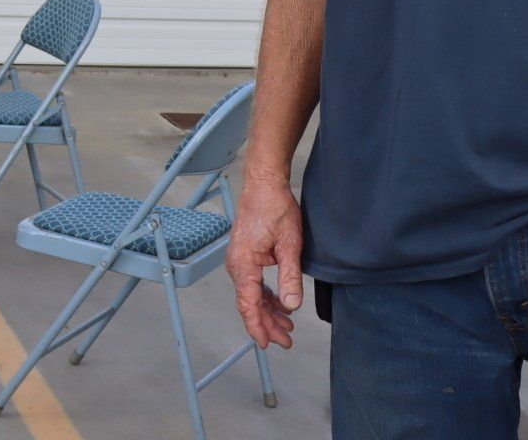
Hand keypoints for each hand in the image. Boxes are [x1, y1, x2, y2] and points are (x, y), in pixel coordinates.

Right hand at [226, 178, 303, 349]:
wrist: (264, 184)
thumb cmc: (275, 208)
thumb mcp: (290, 244)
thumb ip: (290, 277)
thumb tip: (291, 306)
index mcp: (244, 264)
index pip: (248, 304)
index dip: (258, 326)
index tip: (268, 344)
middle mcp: (236, 264)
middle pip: (249, 303)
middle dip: (267, 324)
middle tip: (287, 340)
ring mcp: (239, 260)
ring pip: (251, 295)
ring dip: (268, 312)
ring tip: (287, 327)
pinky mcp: (246, 256)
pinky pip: (253, 283)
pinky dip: (266, 297)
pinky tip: (280, 304)